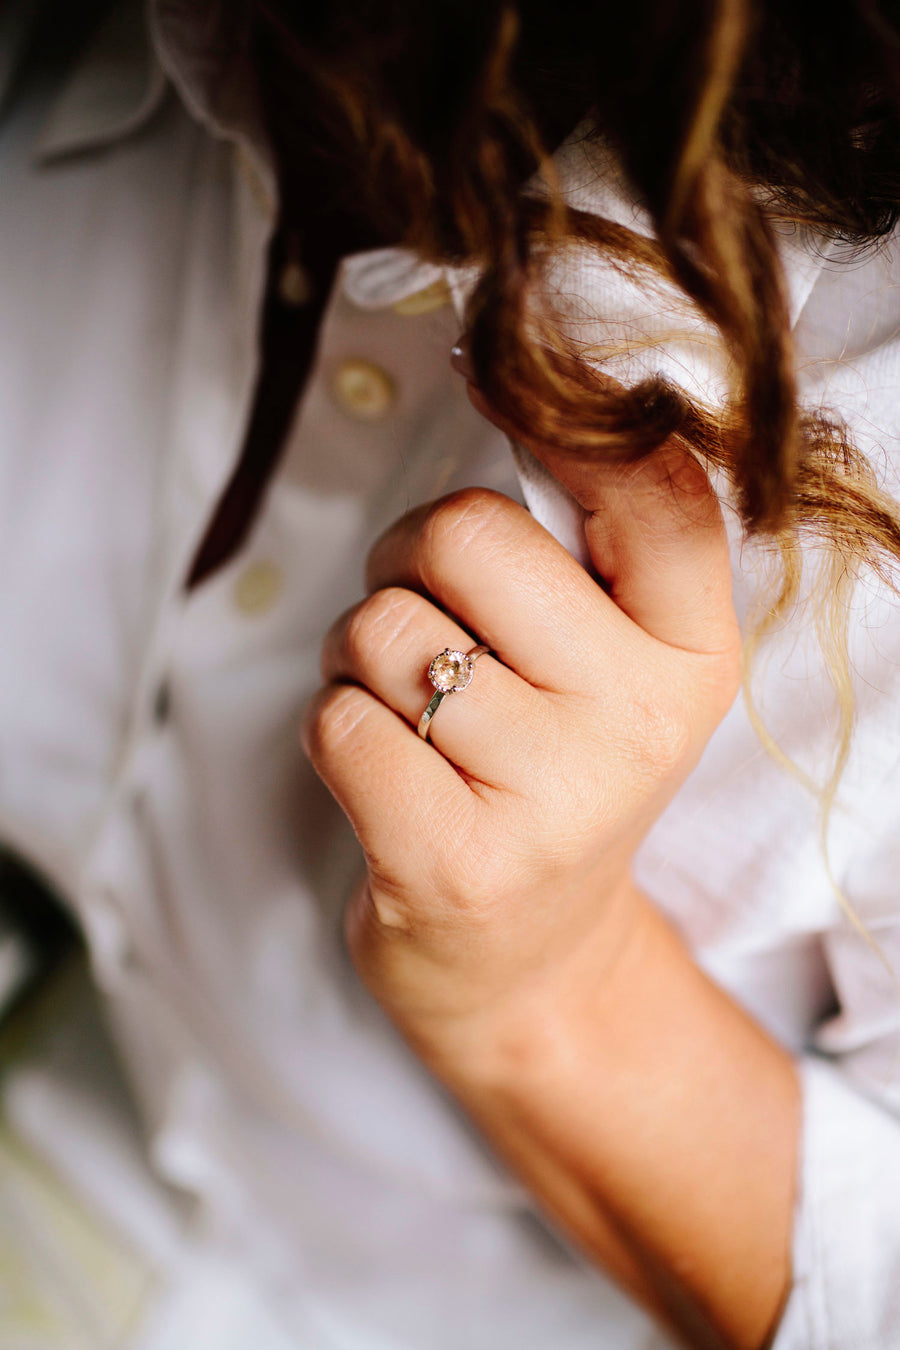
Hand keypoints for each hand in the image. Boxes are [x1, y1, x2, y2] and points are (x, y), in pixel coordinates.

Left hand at [302, 428, 740, 1072]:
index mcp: (693, 651)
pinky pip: (338, 723)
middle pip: (465, 533)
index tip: (498, 377)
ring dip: (361, 658)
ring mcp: (554, 798)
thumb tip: (513, 386)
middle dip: (406, 557)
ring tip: (411, 713)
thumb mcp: (613, 668)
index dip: (561, 414)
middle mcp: (639, 719)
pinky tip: (388, 777)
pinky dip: (335, 731)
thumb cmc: (547, 779)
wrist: (529, 962)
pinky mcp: (456, 863)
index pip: (651, 483)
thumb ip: (586, 550)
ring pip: (381, 629)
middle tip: (426, 617)